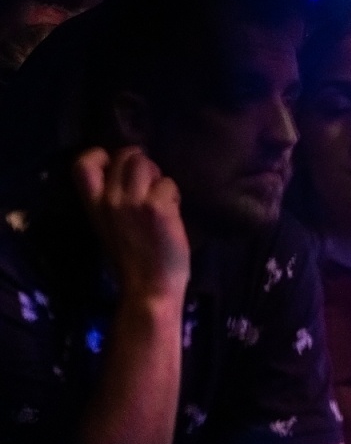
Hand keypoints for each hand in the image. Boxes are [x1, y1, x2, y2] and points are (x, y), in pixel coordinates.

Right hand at [74, 146, 189, 303]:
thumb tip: (129, 172)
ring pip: (148, 164)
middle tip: (151, 187)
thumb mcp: (108, 226)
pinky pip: (169, 184)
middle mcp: (110, 200)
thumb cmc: (134, 259)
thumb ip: (112, 199)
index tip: (115, 165)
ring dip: (159, 178)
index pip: (82, 164)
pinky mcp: (158, 207)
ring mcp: (134, 202)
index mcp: (93, 206)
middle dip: (142, 165)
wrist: (149, 287)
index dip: (100, 156)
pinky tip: (173, 214)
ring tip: (162, 200)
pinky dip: (174, 196)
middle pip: (126, 157)